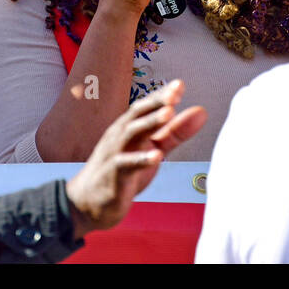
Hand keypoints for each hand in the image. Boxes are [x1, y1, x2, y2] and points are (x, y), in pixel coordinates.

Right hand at [64, 79, 206, 238]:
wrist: (88, 203)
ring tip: (168, 114)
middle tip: (175, 93)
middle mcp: (119, 135)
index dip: (162, 95)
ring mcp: (113, 154)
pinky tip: (157, 156)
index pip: (145, 106)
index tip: (180, 85)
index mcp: (128, 127)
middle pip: (137, 114)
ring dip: (149, 123)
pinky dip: (140, 159)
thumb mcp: (153, 149)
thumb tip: (201, 111)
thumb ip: (175, 132)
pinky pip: (125, 165)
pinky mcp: (112, 175)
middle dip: (156, 102)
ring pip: (131, 133)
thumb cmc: (122, 172)